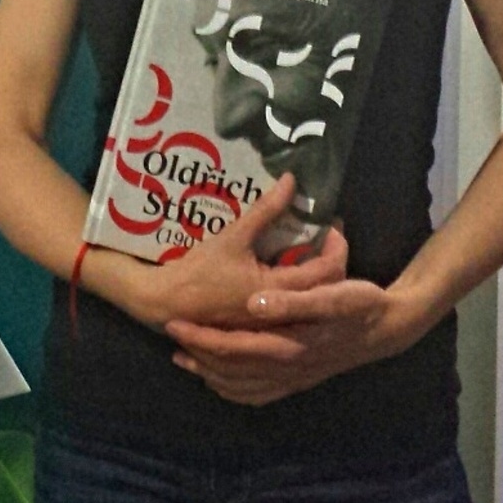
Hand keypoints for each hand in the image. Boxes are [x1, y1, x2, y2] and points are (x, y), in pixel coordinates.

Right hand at [137, 175, 344, 330]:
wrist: (166, 303)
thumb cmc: (198, 272)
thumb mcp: (233, 237)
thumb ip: (265, 210)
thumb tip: (291, 181)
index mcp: (278, 292)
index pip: (326, 271)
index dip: (336, 245)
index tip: (331, 224)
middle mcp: (281, 312)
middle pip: (325, 287)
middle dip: (330, 257)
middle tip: (325, 232)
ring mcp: (272, 321)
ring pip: (309, 298)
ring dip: (315, 272)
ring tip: (310, 245)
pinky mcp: (261, 322)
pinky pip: (292, 304)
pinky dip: (298, 284)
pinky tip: (288, 265)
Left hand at [164, 230, 425, 405]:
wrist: (390, 328)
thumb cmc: (362, 304)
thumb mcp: (333, 295)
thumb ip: (294, 301)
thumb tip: (255, 302)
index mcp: (290, 347)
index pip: (233, 346)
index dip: (201, 337)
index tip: (174, 323)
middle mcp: (288, 370)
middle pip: (230, 369)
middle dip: (197, 355)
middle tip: (171, 337)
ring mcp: (294, 379)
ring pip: (241, 386)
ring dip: (210, 374)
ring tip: (184, 358)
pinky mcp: (300, 380)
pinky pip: (258, 394)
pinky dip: (233, 389)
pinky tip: (222, 381)